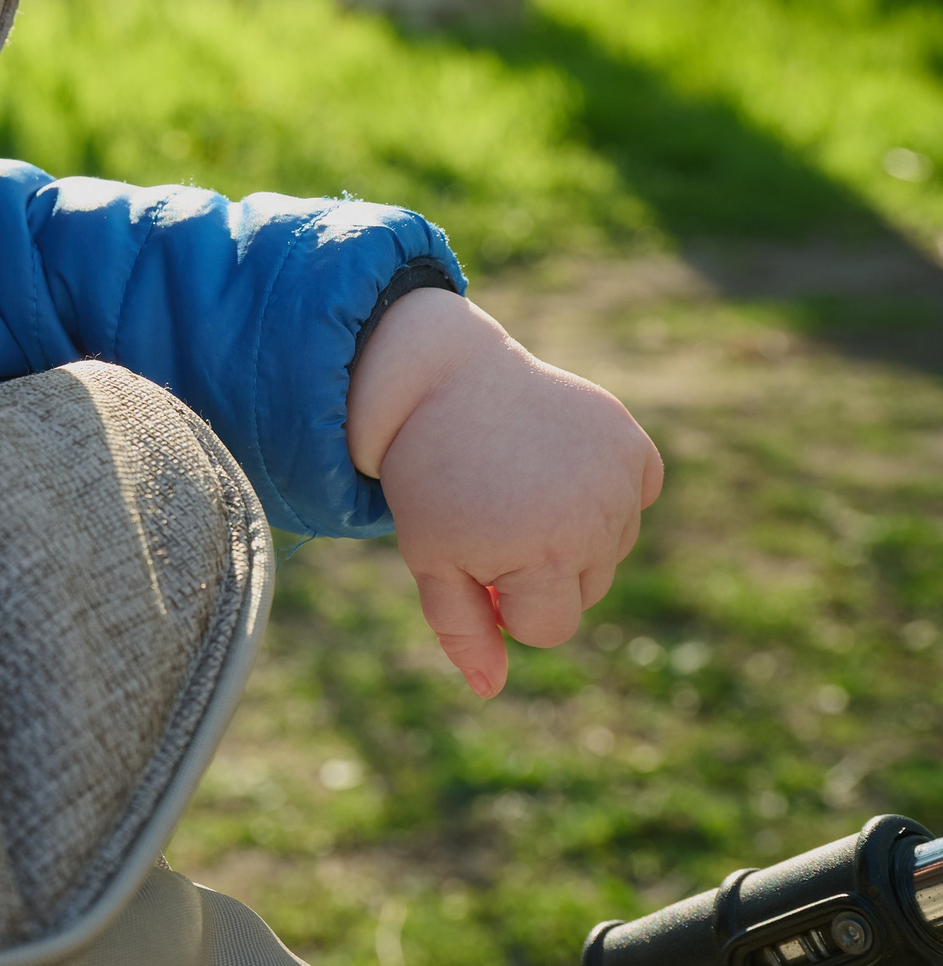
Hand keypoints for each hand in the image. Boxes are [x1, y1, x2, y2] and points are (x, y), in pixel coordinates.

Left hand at [345, 288, 663, 699]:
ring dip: (574, 531)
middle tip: (492, 515)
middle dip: (540, 569)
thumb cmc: (429, 477)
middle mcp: (594, 520)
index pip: (550, 628)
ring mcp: (619, 477)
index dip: (505, 605)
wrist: (440, 379)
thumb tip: (491, 690)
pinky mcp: (632, 439)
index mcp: (541, 556)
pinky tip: (561, 465)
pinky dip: (609, 488)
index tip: (472, 562)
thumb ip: (461, 630)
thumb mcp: (428, 558)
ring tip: (520, 485)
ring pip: (614, 547)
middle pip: (587, 590)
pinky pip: (640, 492)